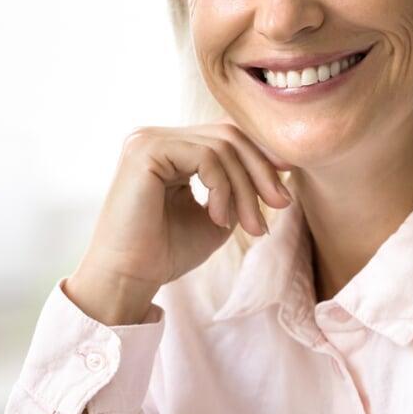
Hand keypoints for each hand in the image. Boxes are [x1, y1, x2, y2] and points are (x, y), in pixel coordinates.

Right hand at [66, 122, 292, 324]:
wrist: (129, 278)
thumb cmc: (167, 253)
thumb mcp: (217, 214)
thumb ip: (238, 188)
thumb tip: (277, 167)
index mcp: (170, 149)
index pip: (225, 136)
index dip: (260, 155)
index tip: (283, 187)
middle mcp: (156, 138)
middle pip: (228, 135)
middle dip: (261, 171)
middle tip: (280, 206)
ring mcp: (149, 140)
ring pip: (222, 146)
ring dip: (245, 188)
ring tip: (250, 226)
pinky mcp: (146, 150)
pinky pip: (206, 157)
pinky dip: (223, 188)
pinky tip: (219, 219)